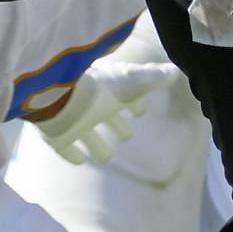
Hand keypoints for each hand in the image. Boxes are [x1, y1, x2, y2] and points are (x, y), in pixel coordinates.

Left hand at [34, 60, 181, 163]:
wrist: (59, 97)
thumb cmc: (100, 88)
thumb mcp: (132, 82)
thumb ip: (153, 78)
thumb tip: (175, 71)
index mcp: (108, 89)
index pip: (124, 96)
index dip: (134, 103)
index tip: (139, 112)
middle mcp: (89, 104)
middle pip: (105, 115)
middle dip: (116, 123)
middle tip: (125, 134)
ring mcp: (71, 120)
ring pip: (86, 133)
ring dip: (96, 143)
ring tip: (106, 155)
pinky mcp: (57, 136)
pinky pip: (66, 148)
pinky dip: (73, 154)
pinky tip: (81, 160)